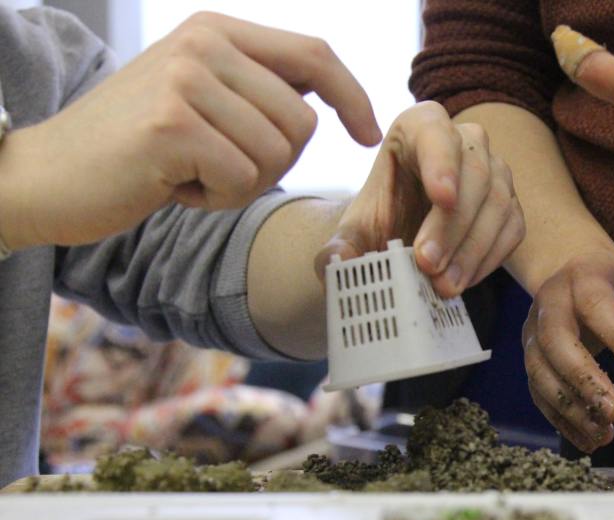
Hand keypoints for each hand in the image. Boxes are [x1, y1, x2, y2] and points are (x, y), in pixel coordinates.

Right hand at [0, 11, 380, 249]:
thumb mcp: (200, 96)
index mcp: (216, 29)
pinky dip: (218, 199)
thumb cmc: (136, 146)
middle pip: (302, 122)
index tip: (366, 134)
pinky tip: (176, 186)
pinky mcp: (173, 126)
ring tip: (191, 172)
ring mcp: (186, 81)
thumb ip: (257, 86)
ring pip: (277, 154)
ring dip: (242, 183)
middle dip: (274, 163)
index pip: (315, 54)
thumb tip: (333, 97)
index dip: (352, 96)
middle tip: (217, 167)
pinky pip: (243, 180)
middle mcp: (203, 43)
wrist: (48, 173)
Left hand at [316, 102, 524, 296]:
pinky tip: (462, 282)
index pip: (436, 131)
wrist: (402, 238)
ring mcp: (494, 172)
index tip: (441, 198)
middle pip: (473, 174)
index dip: (442, 162)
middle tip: (428, 265)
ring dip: (471, 249)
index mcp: (419, 127)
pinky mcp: (510, 206)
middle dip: (452, 225)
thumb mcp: (352, 233)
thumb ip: (339, 247)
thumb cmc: (381, 221)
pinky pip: (511, 230)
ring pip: (497, 202)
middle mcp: (466, 140)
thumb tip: (337, 262)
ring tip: (443, 285)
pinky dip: (488, 259)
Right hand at [522, 250, 613, 451]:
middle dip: (583, 378)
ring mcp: (534, 331)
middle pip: (555, 339)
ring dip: (570, 407)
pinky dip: (561, 420)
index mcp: (586, 277)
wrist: (575, 271)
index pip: (596, 305)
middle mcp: (551, 302)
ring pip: (540, 370)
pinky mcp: (531, 357)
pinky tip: (589, 439)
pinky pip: (538, 392)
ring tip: (604, 434)